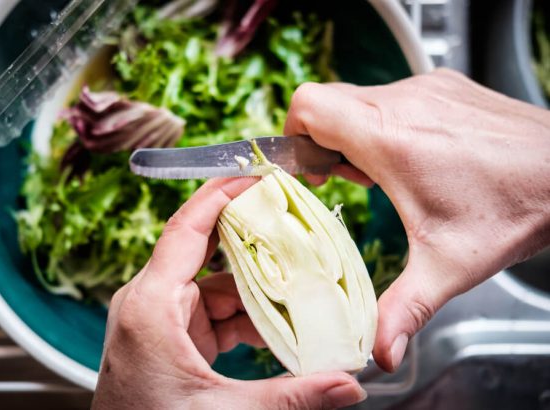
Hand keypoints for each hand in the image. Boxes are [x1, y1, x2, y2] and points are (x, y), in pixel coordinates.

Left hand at [92, 178, 366, 409]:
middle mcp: (152, 302)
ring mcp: (162, 319)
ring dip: (257, 288)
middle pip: (208, 253)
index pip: (186, 229)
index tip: (254, 173)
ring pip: (217, 286)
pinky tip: (278, 325)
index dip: (220, 195)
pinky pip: (215, 311)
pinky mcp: (173, 336)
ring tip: (302, 285)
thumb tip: (350, 385)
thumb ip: (291, 397)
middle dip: (255, 242)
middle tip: (294, 225)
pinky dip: (246, 316)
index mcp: (151, 305)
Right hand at [284, 68, 549, 372]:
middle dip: (323, 142)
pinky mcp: (444, 86)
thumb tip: (380, 350)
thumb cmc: (515, 208)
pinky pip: (390, 95)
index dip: (294, 137)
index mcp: (390, 139)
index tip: (312, 172)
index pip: (309, 107)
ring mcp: (426, 89)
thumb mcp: (449, 266)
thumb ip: (404, 307)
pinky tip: (413, 157)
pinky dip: (384, 123)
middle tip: (347, 179)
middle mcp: (403, 103)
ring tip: (383, 174)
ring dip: (355, 134)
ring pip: (358, 98)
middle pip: (326, 102)